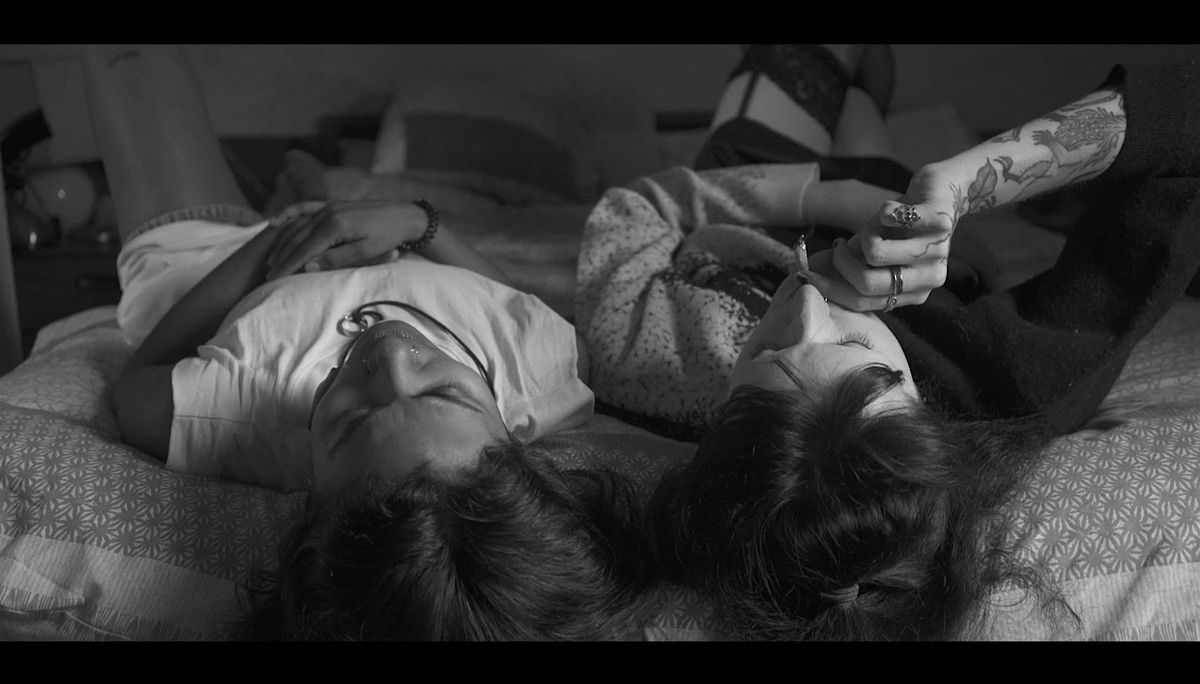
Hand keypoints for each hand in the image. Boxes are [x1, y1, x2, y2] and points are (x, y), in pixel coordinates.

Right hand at [263, 200, 425, 279]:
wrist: (404, 214)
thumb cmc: (387, 236)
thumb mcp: (364, 252)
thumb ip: (336, 259)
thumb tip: (308, 267)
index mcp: (335, 226)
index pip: (304, 250)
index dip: (288, 266)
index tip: (274, 279)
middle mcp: (327, 213)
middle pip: (297, 238)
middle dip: (281, 257)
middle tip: (267, 275)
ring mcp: (328, 206)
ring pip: (297, 225)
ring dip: (282, 242)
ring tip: (270, 259)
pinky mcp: (331, 204)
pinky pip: (304, 208)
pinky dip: (289, 214)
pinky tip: (275, 221)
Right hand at [800, 165, 959, 311]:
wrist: (940, 192)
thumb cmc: (900, 225)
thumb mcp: (872, 249)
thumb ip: (846, 266)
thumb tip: (805, 276)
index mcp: (913, 293)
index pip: (861, 302)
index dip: (829, 288)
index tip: (807, 274)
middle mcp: (929, 280)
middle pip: (866, 284)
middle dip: (841, 262)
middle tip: (838, 246)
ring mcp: (937, 254)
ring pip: (875, 253)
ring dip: (865, 233)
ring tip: (874, 225)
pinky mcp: (939, 225)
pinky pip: (891, 220)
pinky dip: (882, 210)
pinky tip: (892, 210)